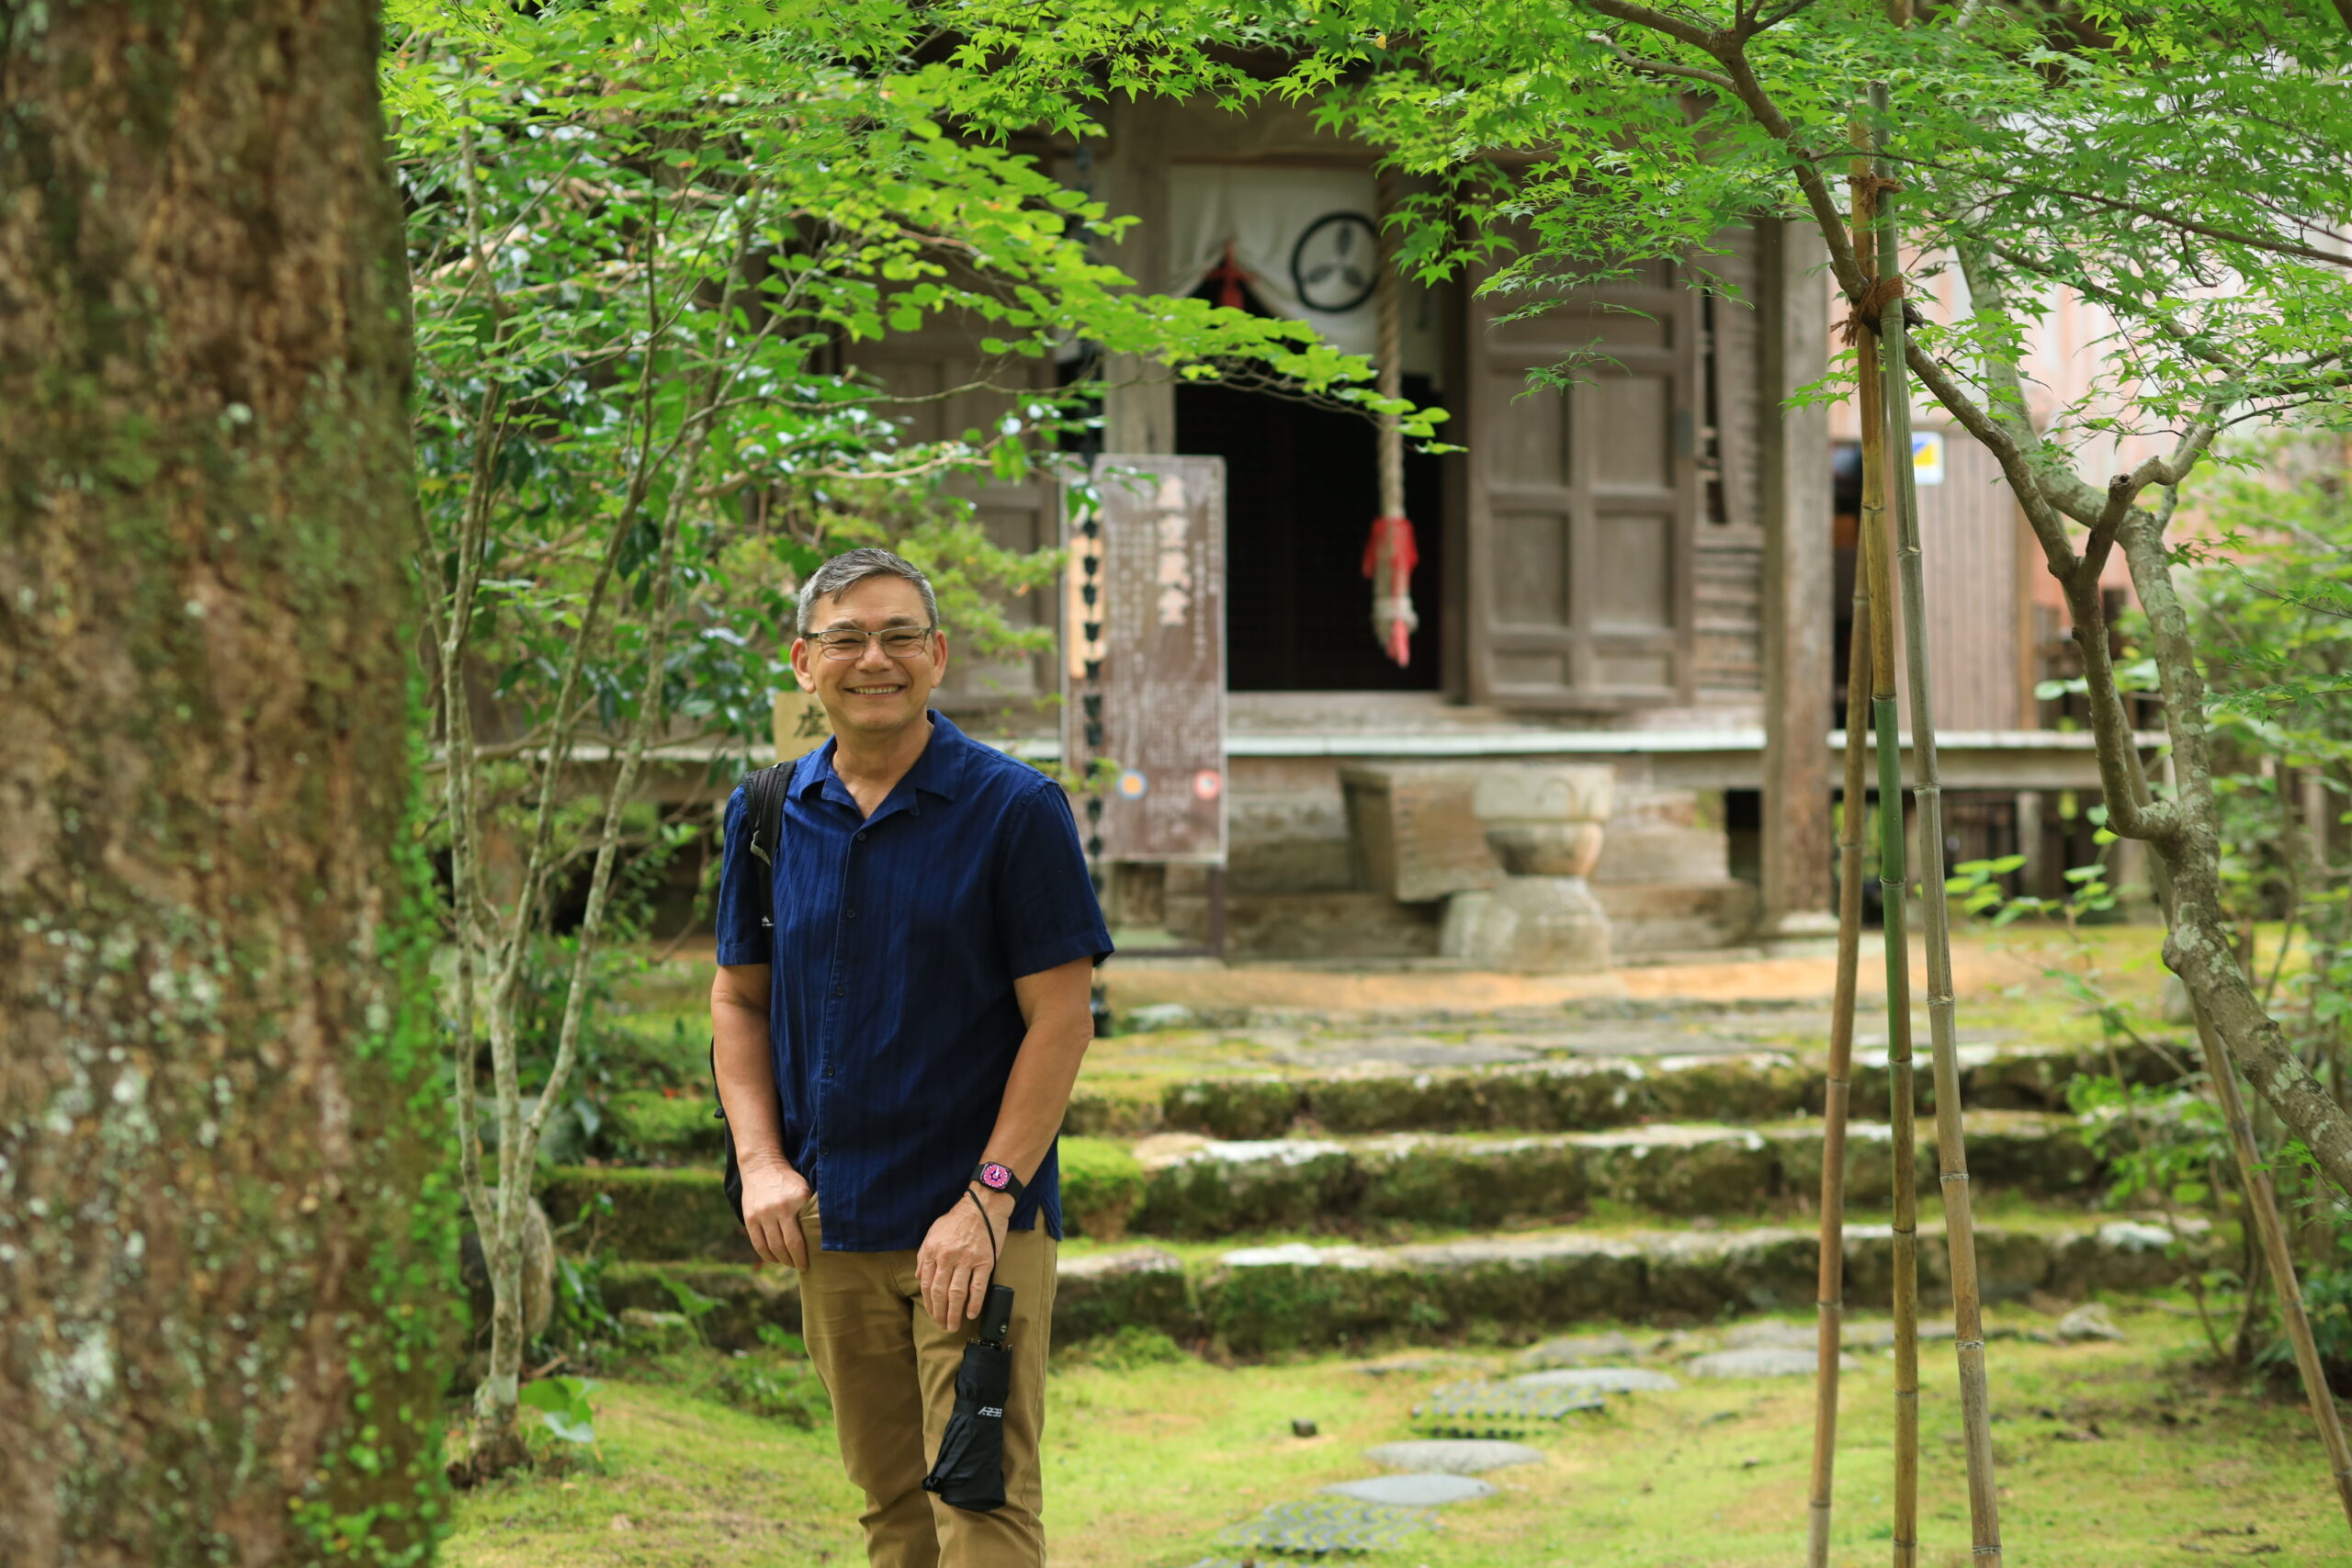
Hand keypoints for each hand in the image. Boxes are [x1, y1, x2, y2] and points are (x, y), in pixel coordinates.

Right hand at [740, 1157, 811, 1269]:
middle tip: (800, 1267)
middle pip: (786, 1245)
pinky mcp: (750, 1217)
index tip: (808, 1265)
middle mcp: (779, 1208)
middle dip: (793, 1260)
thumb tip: (821, 1235)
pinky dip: (766, 1255)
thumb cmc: (789, 1181)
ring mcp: (762, 1213)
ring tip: (788, 1263)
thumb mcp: (805, 1190)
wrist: (762, 1165)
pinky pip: (758, 1243)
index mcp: (797, 1201)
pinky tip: (774, 1259)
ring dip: (781, 1259)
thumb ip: (810, 1210)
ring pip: (772, 1246)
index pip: (800, 1238)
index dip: (803, 1256)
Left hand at [917, 1187, 1012, 1330]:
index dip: (928, 1303)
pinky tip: (971, 1314)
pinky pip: (978, 1287)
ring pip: (957, 1293)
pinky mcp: (984, 1261)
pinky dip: (974, 1303)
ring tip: (954, 1325)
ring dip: (954, 1313)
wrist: (982, 1205)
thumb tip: (918, 1276)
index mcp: (933, 1251)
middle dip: (939, 1313)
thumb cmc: (957, 1220)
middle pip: (940, 1292)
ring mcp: (967, 1260)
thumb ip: (923, 1255)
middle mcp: (947, 1257)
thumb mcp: (933, 1233)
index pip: (926, 1284)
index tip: (932, 1314)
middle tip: (942, 1325)